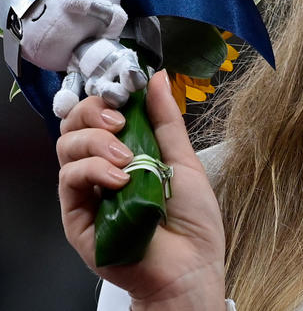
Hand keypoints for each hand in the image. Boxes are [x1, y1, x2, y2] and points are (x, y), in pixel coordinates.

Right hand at [57, 70, 227, 309]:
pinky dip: (93, 170)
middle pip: (75, 124)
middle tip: (120, 119)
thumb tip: (156, 78)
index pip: (99, 112)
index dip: (106, 95)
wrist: (190, 267)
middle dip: (94, 110)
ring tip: (127, 158)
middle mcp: (102, 168)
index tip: (125, 87)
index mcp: (127, 151)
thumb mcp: (183, 159)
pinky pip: (69, 180)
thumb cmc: (191, 221)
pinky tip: (119, 178)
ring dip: (97, 141)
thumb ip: (166, 119)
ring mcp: (88, 192)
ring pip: (67, 147)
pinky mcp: (77, 216)